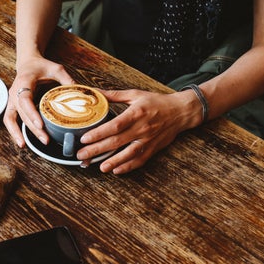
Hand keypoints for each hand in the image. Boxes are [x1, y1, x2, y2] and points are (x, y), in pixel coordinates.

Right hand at [3, 56, 74, 146]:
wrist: (28, 63)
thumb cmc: (42, 66)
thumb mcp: (56, 69)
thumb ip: (67, 80)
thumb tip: (80, 96)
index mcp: (24, 82)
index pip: (25, 99)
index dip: (32, 113)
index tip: (41, 124)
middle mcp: (14, 92)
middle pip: (21, 113)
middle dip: (32, 128)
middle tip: (45, 139)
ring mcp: (11, 100)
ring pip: (11, 119)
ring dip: (18, 133)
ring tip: (26, 145)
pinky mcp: (13, 106)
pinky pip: (9, 120)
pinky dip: (13, 132)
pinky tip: (21, 142)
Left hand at [76, 89, 195, 173]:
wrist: (180, 111)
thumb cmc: (157, 102)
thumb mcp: (135, 94)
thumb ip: (115, 95)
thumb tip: (96, 93)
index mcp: (136, 113)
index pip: (115, 125)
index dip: (99, 133)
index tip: (85, 138)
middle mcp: (142, 128)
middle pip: (117, 141)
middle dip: (98, 150)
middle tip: (82, 156)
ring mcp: (148, 140)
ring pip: (129, 154)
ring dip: (113, 162)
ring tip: (100, 167)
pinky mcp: (153, 148)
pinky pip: (140, 160)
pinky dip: (128, 167)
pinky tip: (117, 170)